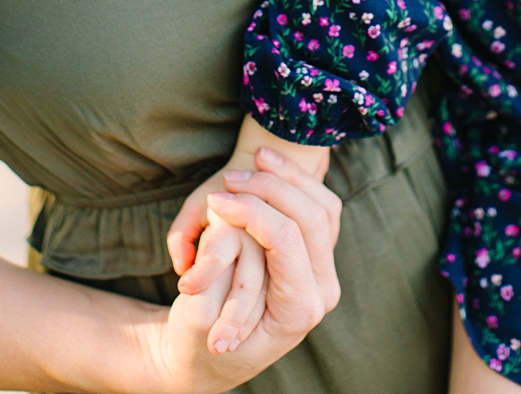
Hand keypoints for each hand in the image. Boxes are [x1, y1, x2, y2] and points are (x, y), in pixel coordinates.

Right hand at [176, 146, 341, 355]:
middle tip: (228, 178)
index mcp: (298, 310)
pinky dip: (296, 179)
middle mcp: (320, 290)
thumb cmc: (196, 342)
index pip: (286, 239)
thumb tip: (224, 218)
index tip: (216, 198)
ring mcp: (323, 270)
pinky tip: (268, 163)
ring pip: (319, 205)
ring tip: (253, 160)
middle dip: (269, 187)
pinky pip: (318, 203)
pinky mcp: (316, 254)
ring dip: (287, 177)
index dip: (251, 210)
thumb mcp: (197, 317)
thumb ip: (212, 271)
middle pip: (310, 216)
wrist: (208, 360)